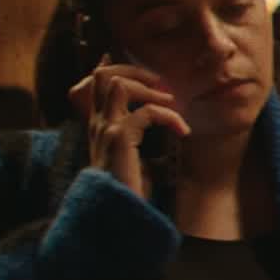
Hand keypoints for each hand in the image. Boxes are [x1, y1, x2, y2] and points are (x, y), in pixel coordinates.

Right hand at [80, 61, 186, 198]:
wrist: (119, 215)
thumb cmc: (129, 190)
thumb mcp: (132, 156)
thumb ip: (137, 135)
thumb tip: (157, 117)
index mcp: (98, 127)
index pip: (97, 86)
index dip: (112, 67)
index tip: (135, 63)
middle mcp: (97, 124)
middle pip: (105, 76)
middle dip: (136, 71)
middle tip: (162, 84)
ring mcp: (106, 129)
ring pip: (120, 85)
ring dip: (150, 88)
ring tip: (172, 102)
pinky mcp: (119, 138)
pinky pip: (146, 112)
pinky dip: (169, 117)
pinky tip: (182, 131)